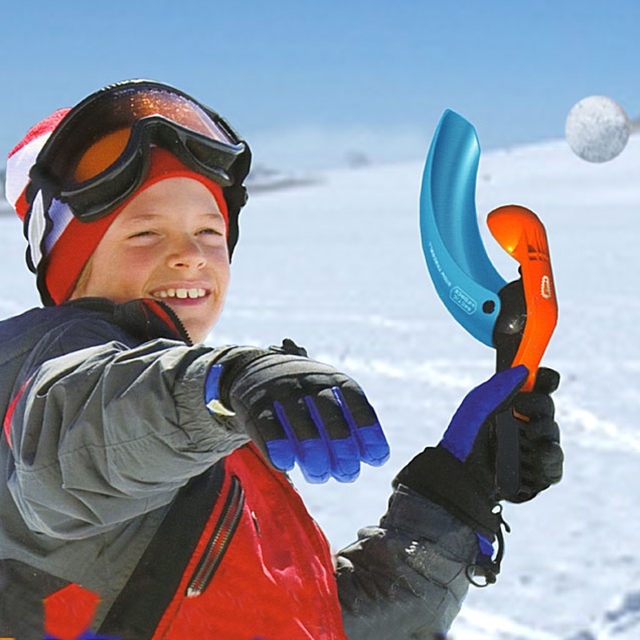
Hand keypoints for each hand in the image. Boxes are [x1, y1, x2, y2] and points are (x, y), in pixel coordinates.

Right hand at [205, 340, 389, 482]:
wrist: (253, 371)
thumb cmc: (304, 394)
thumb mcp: (328, 394)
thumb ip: (350, 421)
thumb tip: (377, 456)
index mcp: (332, 378)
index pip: (355, 401)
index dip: (367, 431)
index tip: (376, 458)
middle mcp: (308, 381)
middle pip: (329, 414)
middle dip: (342, 447)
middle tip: (348, 474)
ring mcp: (281, 391)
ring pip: (300, 422)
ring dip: (313, 453)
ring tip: (320, 475)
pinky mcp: (254, 404)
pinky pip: (266, 427)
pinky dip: (277, 448)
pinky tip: (286, 465)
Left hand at [394, 365, 562, 540]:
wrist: (458, 475)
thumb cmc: (464, 438)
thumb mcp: (478, 406)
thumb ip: (499, 385)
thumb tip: (524, 369)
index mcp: (512, 404)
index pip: (537, 387)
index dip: (545, 380)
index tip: (545, 377)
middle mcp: (525, 424)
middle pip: (548, 408)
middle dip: (539, 406)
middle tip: (517, 409)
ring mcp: (533, 449)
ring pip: (553, 435)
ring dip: (544, 431)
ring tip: (526, 434)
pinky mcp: (538, 475)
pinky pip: (555, 466)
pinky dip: (549, 460)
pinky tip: (538, 455)